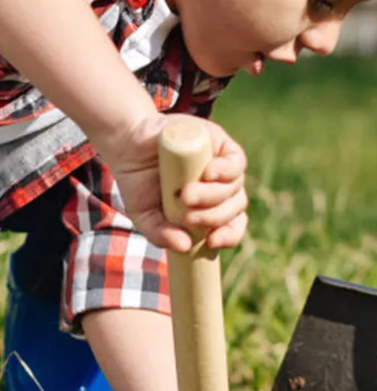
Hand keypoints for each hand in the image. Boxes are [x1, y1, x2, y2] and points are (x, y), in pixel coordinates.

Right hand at [105, 113, 247, 253]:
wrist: (127, 144)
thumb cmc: (139, 182)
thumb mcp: (145, 215)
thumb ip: (160, 233)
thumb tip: (184, 246)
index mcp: (210, 208)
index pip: (233, 225)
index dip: (229, 236)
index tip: (211, 242)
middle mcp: (220, 187)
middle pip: (235, 207)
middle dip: (214, 217)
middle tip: (187, 217)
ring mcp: (223, 165)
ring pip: (235, 187)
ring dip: (213, 195)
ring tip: (186, 195)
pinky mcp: (222, 144)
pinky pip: (236, 161)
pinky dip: (226, 170)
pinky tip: (209, 174)